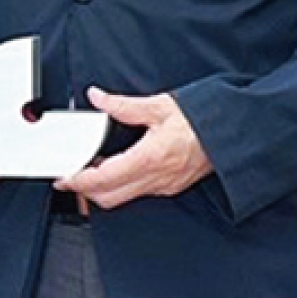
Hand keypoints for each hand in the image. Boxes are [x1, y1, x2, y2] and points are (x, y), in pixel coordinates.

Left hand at [56, 87, 213, 208]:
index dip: (77, 181)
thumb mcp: (160, 106)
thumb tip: (99, 98)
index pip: (102, 179)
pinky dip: (121, 186)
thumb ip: (123, 105)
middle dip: (84, 191)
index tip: (63, 177)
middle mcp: (156, 179)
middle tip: (70, 177)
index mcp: (149, 159)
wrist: (233, 133)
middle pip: (108, 198)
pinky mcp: (171, 186)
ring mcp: (164, 186)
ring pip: (122, 198)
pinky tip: (118, 169)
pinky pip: (138, 193)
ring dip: (102, 190)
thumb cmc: (204, 121)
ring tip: (91, 171)